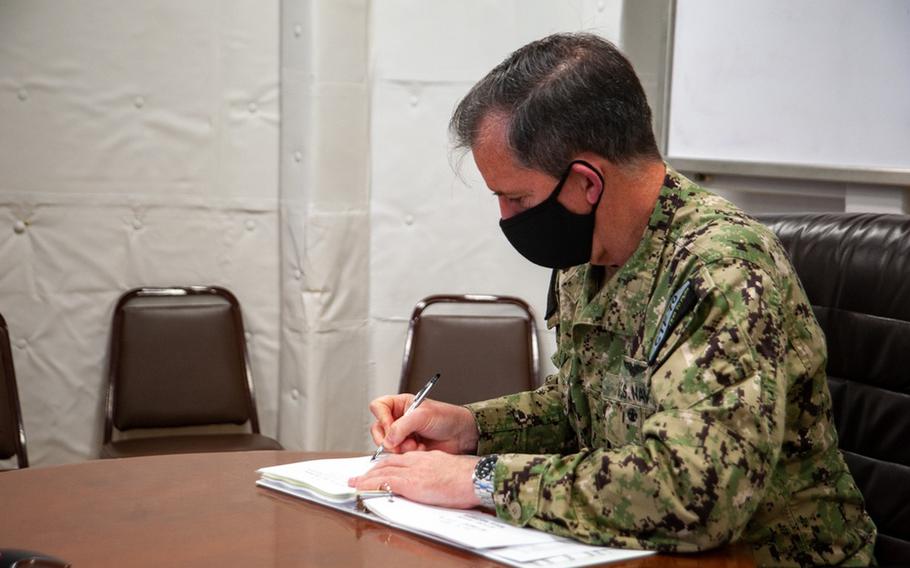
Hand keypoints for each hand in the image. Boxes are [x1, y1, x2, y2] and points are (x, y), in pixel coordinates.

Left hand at [349, 451, 480, 508]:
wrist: (474, 477)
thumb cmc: (467, 477)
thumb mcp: (447, 469)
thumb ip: (434, 473)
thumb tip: (430, 483)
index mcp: (425, 457)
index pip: (400, 459)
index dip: (386, 464)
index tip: (379, 469)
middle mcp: (415, 461)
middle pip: (387, 463)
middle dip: (372, 470)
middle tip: (360, 476)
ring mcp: (411, 471)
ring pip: (382, 471)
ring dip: (366, 477)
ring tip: (355, 482)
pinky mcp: (410, 482)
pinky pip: (384, 482)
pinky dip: (370, 484)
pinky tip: (361, 488)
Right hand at [369, 395, 478, 454]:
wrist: (461, 435)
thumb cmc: (447, 418)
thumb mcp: (423, 416)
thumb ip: (402, 426)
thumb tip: (388, 439)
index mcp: (401, 404)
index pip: (378, 407)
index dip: (382, 417)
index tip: (390, 427)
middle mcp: (399, 419)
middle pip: (378, 428)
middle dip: (388, 438)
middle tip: (398, 443)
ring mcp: (402, 434)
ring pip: (386, 444)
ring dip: (400, 447)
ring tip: (415, 445)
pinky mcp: (407, 448)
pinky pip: (396, 454)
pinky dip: (406, 454)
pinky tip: (419, 450)